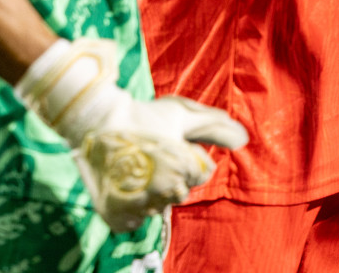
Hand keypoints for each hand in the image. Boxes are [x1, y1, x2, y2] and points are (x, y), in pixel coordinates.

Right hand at [16, 38, 248, 232]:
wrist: (95, 120)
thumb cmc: (144, 115)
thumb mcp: (183, 115)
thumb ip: (216, 128)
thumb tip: (244, 140)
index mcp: (183, 168)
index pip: (200, 175)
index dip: (187, 158)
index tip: (170, 145)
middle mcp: (163, 190)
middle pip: (181, 193)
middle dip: (172, 177)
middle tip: (152, 156)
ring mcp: (138, 205)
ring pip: (157, 207)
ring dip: (151, 192)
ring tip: (136, 168)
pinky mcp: (116, 215)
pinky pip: (134, 223)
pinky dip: (131, 209)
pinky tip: (126, 187)